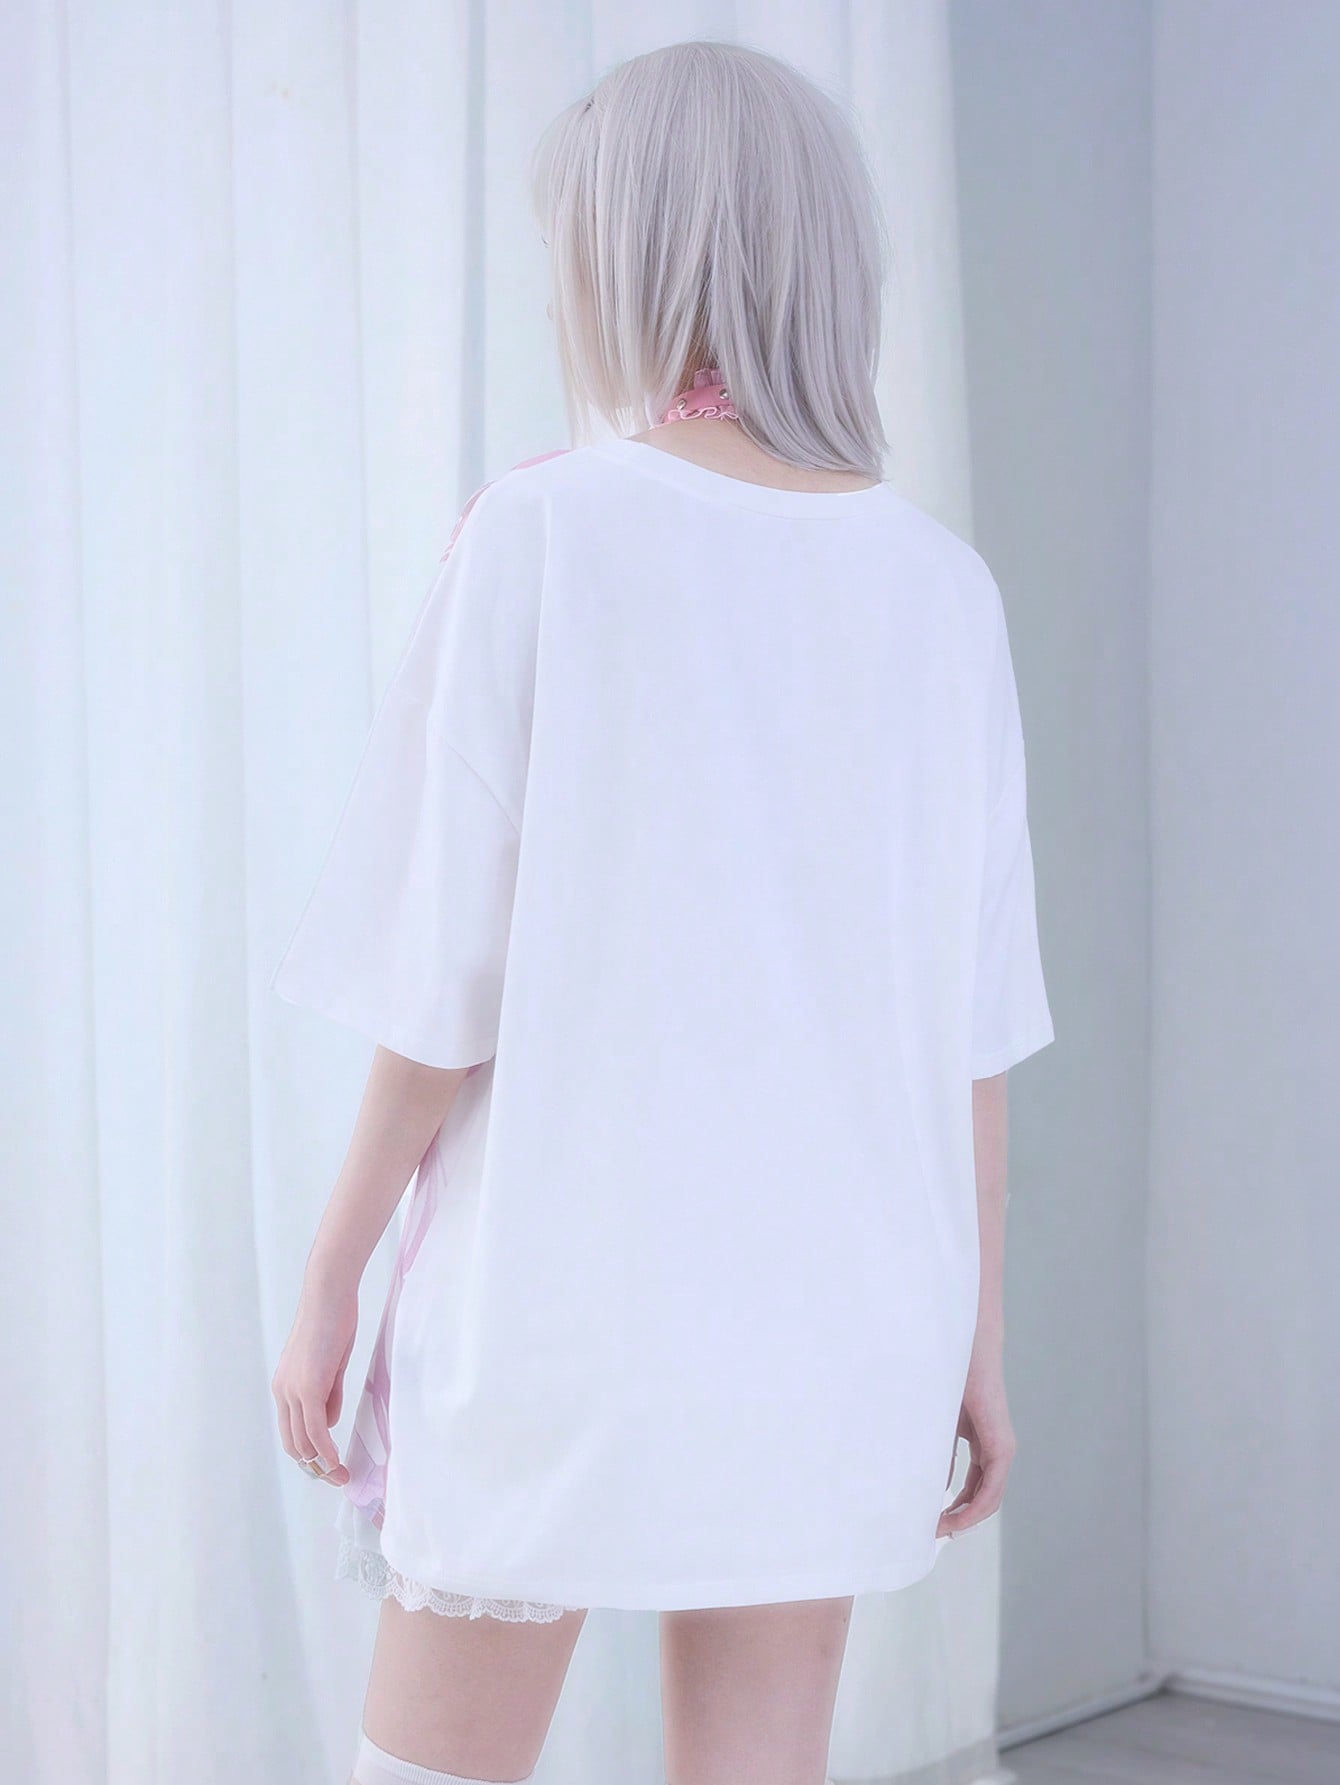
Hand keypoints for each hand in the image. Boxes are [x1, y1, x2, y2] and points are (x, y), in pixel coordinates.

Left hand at [271, 1273, 357, 1486]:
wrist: (328, 1295)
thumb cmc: (333, 1322)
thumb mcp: (329, 1365)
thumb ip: (327, 1394)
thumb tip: (328, 1422)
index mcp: (285, 1387)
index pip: (292, 1432)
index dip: (310, 1453)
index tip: (330, 1465)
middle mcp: (283, 1392)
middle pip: (293, 1444)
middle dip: (314, 1466)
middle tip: (337, 1477)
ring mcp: (293, 1390)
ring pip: (304, 1441)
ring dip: (322, 1463)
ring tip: (341, 1474)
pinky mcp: (309, 1387)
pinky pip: (316, 1429)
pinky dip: (326, 1450)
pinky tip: (337, 1461)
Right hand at [936, 1357, 1015, 1538]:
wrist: (967, 1342)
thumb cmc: (950, 1372)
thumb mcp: (939, 1423)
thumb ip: (938, 1452)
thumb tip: (933, 1485)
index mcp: (981, 1441)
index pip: (972, 1487)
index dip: (954, 1509)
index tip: (929, 1521)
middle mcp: (996, 1448)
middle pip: (981, 1498)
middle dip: (958, 1519)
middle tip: (931, 1533)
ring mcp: (1001, 1448)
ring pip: (988, 1499)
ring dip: (965, 1519)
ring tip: (939, 1530)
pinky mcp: (1001, 1446)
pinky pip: (991, 1489)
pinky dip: (975, 1508)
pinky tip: (956, 1518)